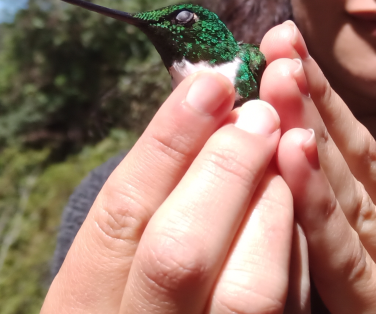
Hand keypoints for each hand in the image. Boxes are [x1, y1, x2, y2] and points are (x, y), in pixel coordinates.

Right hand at [41, 71, 295, 313]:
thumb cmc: (132, 285)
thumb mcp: (119, 251)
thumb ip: (154, 193)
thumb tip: (209, 107)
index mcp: (81, 300)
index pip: (122, 212)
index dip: (169, 140)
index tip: (209, 83)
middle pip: (180, 253)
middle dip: (226, 167)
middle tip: (259, 111)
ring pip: (248, 291)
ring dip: (273, 203)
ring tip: (285, 148)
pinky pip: (288, 308)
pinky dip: (294, 247)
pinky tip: (292, 200)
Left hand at [260, 21, 375, 312]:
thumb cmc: (339, 300)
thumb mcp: (322, 236)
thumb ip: (299, 189)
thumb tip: (260, 120)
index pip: (349, 142)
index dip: (317, 90)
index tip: (282, 40)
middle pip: (345, 158)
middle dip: (308, 99)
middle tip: (278, 44)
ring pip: (347, 193)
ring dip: (311, 128)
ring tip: (282, 74)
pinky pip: (341, 259)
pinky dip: (317, 203)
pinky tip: (294, 149)